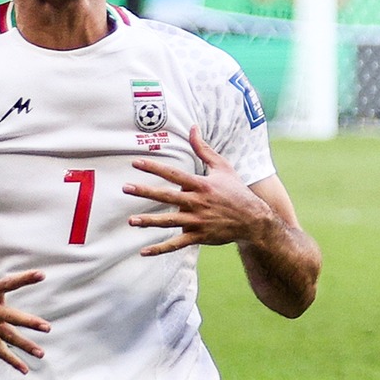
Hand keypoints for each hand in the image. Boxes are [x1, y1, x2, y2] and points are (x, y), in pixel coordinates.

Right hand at [0, 205, 47, 372]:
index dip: (25, 278)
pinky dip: (10, 360)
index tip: (42, 274)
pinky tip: (25, 370)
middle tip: (47, 327)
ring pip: (6, 337)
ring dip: (24, 345)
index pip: (9, 282)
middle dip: (28, 322)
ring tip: (42, 353)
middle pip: (10, 317)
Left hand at [127, 130, 275, 255]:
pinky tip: (144, 251)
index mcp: (202, 184)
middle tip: (126, 188)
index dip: (155, 168)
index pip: (174, 174)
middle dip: (145, 192)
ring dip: (150, 222)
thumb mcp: (223, 167)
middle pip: (167, 196)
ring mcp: (197, 221)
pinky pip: (176, 243)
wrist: (252, 219)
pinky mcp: (198, 236)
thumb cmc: (236, 190)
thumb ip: (204, 149)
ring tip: (131, 221)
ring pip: (169, 222)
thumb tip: (192, 127)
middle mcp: (197, 202)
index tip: (136, 163)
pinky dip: (160, 249)